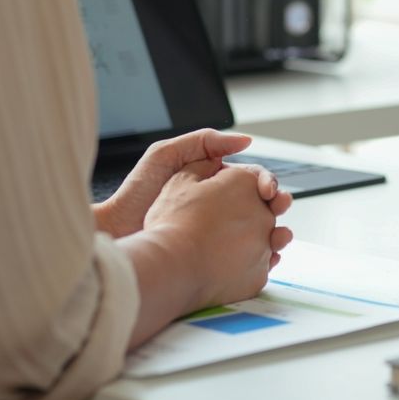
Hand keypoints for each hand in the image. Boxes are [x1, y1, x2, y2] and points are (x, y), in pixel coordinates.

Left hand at [95, 129, 285, 237]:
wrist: (118, 233)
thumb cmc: (136, 194)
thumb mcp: (167, 155)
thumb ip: (204, 142)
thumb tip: (245, 141)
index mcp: (210, 180)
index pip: (249, 179)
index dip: (265, 182)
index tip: (270, 189)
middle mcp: (216, 206)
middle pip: (258, 205)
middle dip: (276, 205)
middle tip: (280, 207)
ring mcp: (216, 233)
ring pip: (257, 231)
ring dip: (274, 232)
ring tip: (279, 234)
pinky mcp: (213, 257)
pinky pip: (245, 256)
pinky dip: (261, 256)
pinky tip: (269, 255)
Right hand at [143, 163, 295, 311]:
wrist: (171, 268)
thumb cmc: (172, 224)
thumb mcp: (181, 180)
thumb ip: (204, 166)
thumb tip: (214, 164)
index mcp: (245, 184)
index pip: (257, 179)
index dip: (248, 186)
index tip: (239, 194)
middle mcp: (262, 213)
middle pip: (264, 210)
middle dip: (252, 214)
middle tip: (232, 223)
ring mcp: (264, 246)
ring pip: (265, 241)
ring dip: (255, 241)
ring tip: (233, 246)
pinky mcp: (260, 275)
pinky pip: (259, 268)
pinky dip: (247, 267)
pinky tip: (230, 266)